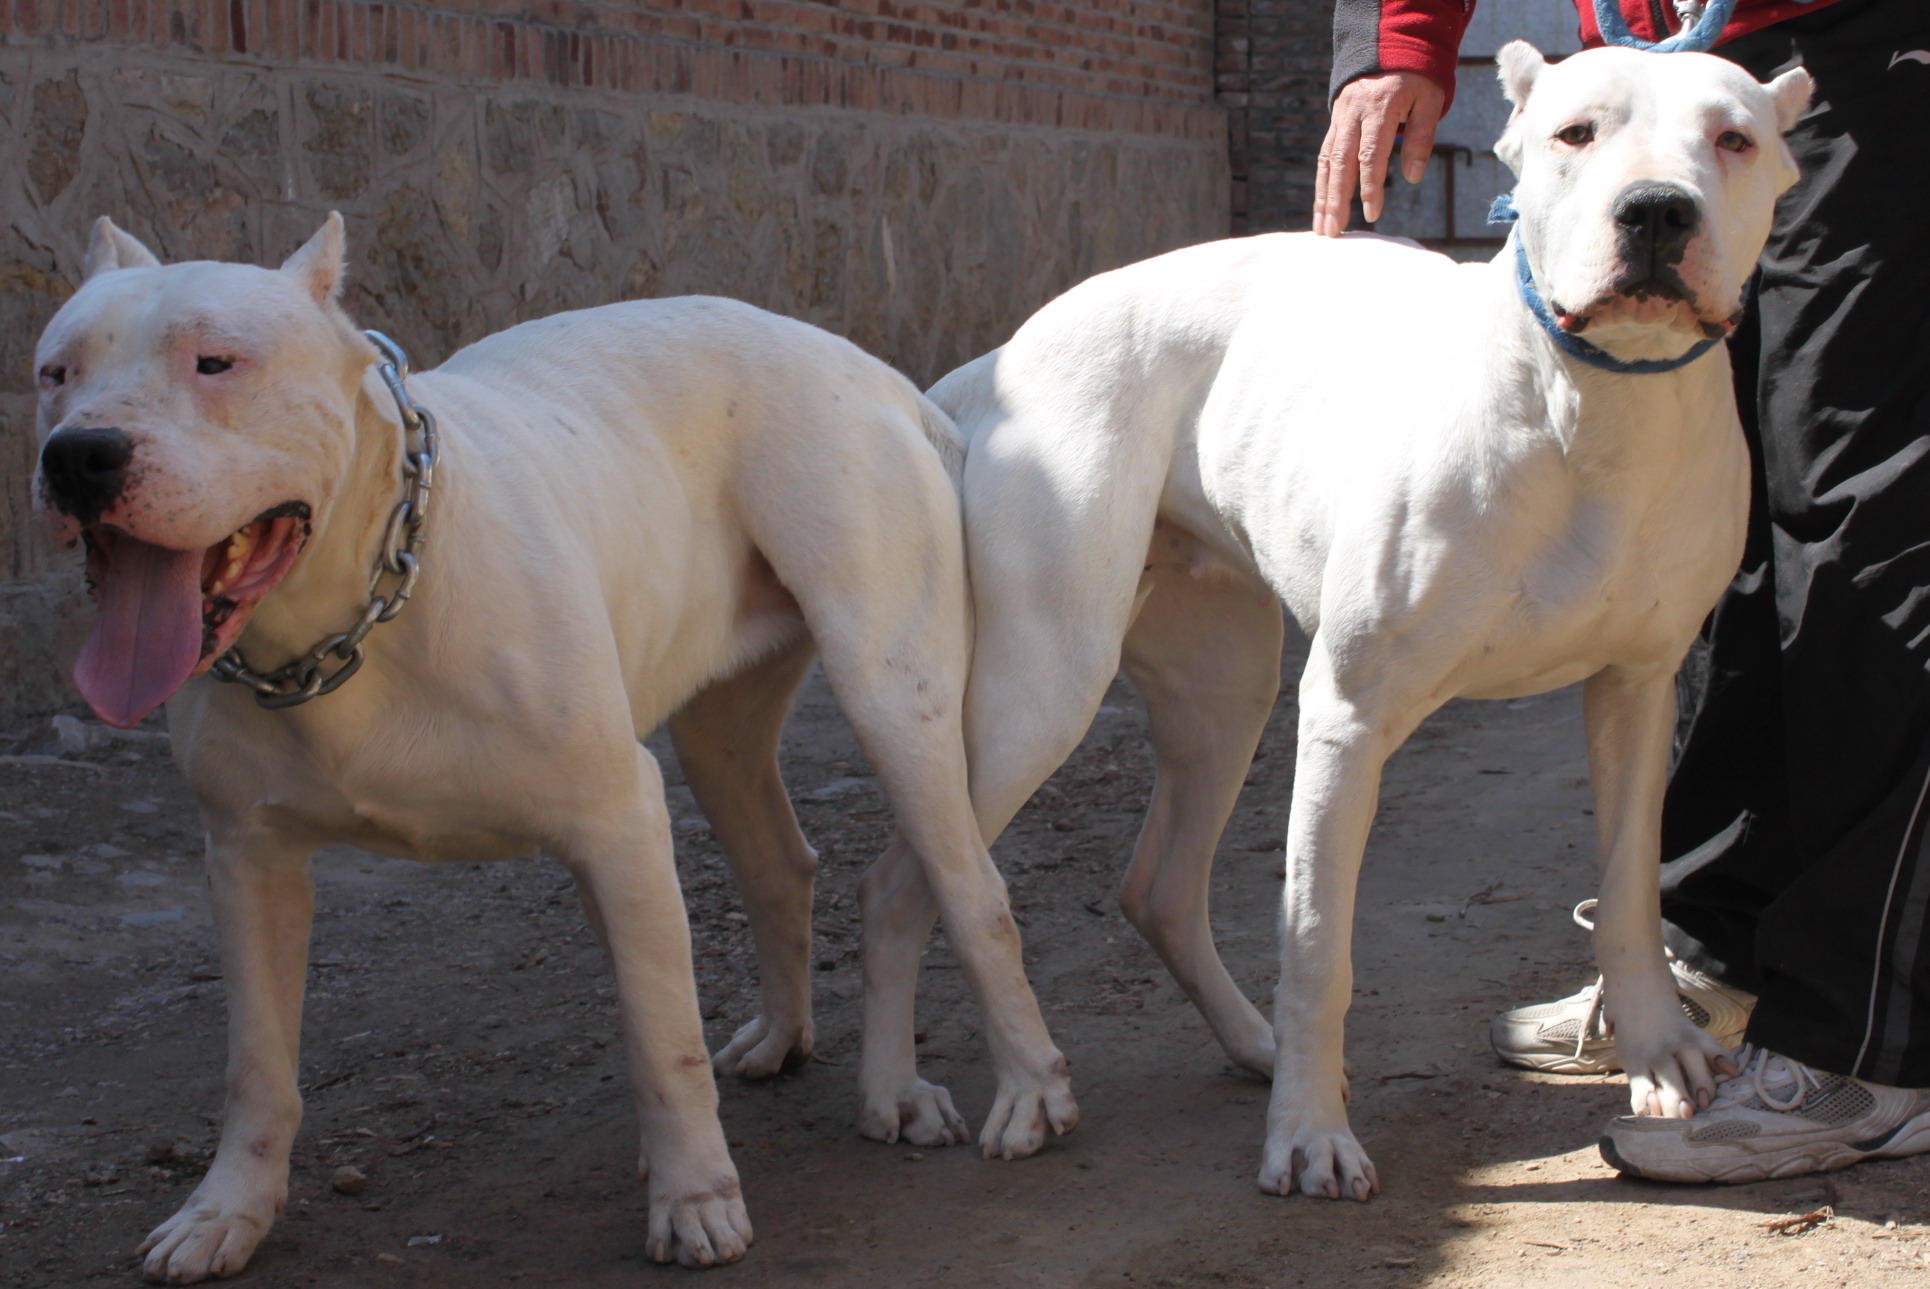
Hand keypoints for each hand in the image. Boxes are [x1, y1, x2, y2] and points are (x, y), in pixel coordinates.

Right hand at [1312, 72, 1447, 236]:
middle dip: (1335, 200)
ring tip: (1322, 228)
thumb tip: (1412, 177)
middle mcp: (1353, 114)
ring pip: (1326, 161)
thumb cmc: (1416, 78)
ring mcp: (1339, 118)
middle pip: (1340, 162)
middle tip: (1334, 232)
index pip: (1370, 154)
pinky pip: (1324, 155)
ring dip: (1323, 197)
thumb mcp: (1429, 101)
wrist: (1389, 46)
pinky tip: (1321, 206)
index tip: (1372, 214)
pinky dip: (1322, 183)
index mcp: (1378, 108)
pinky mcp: (1335, 123)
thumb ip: (1420, 138)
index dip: (1370, 186)